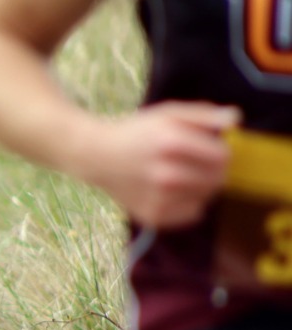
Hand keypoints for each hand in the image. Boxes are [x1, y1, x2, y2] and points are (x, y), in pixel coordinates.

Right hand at [77, 101, 236, 228]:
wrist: (95, 156)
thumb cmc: (136, 132)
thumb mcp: (167, 114)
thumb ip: (203, 115)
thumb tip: (235, 119)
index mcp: (171, 143)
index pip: (222, 157)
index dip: (220, 152)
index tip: (208, 150)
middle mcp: (165, 174)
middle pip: (217, 179)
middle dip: (213, 171)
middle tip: (195, 164)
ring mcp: (158, 198)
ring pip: (207, 198)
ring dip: (201, 187)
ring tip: (182, 176)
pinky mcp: (153, 215)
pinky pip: (192, 213)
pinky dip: (189, 204)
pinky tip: (172, 192)